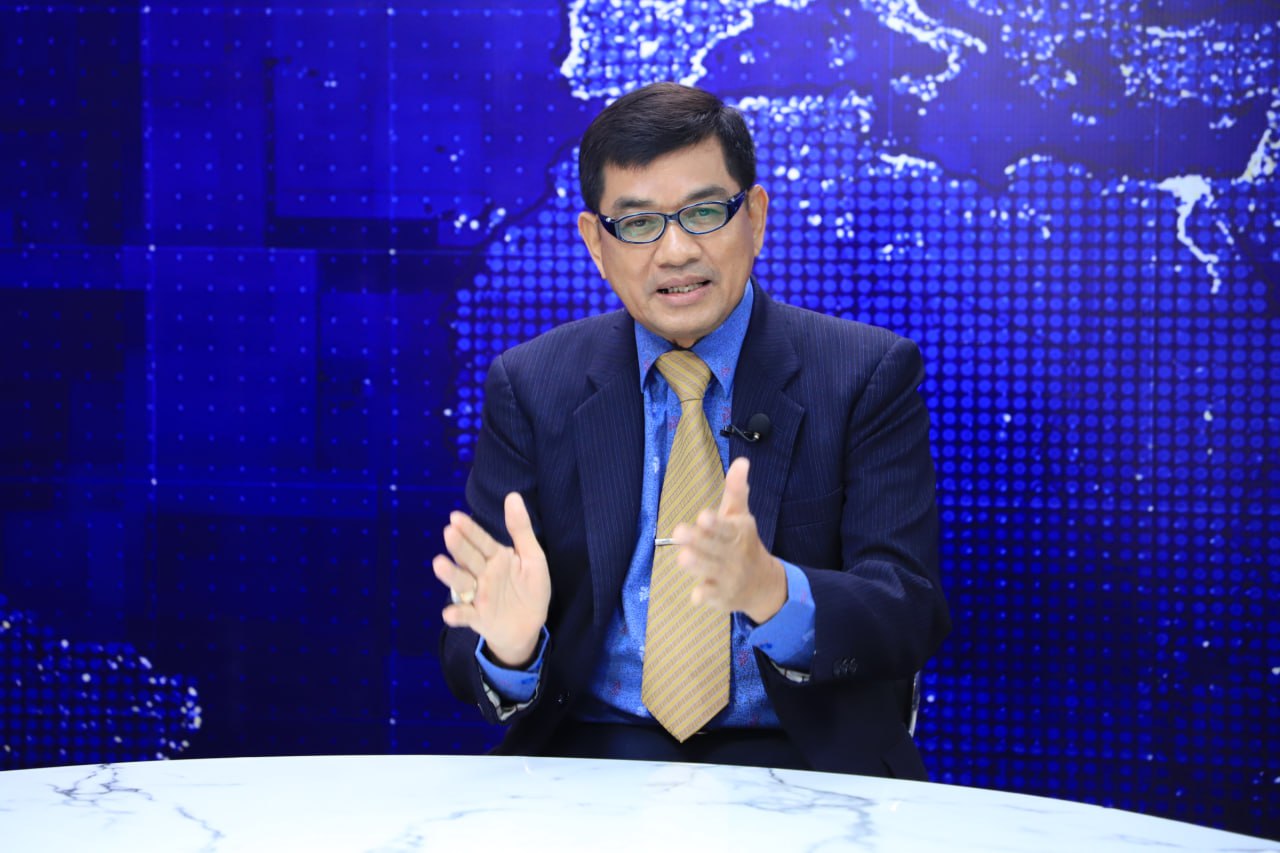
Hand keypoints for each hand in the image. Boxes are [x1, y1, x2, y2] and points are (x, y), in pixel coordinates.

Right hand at [432, 492, 550, 666]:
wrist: (531, 625)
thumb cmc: (529, 588)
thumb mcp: (532, 556)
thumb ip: (521, 529)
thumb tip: (512, 495)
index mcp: (496, 558)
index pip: (481, 541)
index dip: (470, 530)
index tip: (455, 517)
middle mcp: (483, 574)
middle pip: (470, 558)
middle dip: (460, 547)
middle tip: (449, 532)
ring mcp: (479, 596)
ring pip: (463, 583)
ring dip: (451, 575)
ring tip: (439, 564)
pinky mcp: (479, 618)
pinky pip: (466, 616)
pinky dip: (457, 614)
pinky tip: (449, 613)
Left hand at [672, 457, 786, 622]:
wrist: (763, 584)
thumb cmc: (743, 543)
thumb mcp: (741, 516)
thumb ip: (736, 490)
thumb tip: (741, 461)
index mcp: (738, 533)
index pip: (726, 527)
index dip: (715, 523)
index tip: (703, 516)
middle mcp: (734, 555)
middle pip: (714, 548)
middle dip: (698, 541)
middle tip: (679, 532)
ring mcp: (728, 577)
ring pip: (710, 570)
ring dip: (697, 565)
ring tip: (683, 557)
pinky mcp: (721, 596)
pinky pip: (711, 597)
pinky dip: (704, 596)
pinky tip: (696, 595)